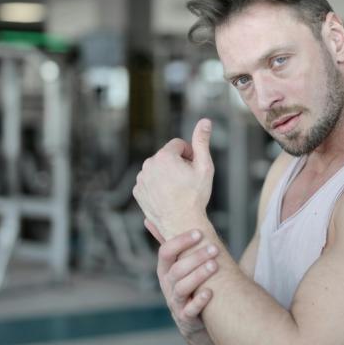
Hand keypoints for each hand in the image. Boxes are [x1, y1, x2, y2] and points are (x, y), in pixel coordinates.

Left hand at [133, 118, 213, 238]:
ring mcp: (141, 179)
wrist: (182, 224)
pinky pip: (149, 182)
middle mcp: (149, 165)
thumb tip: (205, 121)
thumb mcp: (204, 167)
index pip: (178, 145)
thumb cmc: (195, 196)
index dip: (189, 155)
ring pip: (157, 169)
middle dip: (177, 164)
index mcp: (164, 156)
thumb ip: (202, 141)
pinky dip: (157, 186)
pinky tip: (167, 196)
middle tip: (187, 181)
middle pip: (167, 156)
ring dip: (167, 174)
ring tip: (177, 190)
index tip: (193, 169)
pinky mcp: (138, 191)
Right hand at [151, 219, 219, 337]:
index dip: (181, 241)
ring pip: (182, 288)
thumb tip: (149, 218)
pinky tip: (210, 293)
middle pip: (176, 269)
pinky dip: (199, 301)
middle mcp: (167, 285)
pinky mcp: (186, 318)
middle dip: (195, 257)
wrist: (192, 320)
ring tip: (214, 265)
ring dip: (198, 275)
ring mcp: (175, 302)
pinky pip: (190, 310)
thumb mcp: (175, 265)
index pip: (166, 252)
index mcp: (165, 269)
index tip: (199, 232)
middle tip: (214, 248)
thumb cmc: (187, 285)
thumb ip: (167, 243)